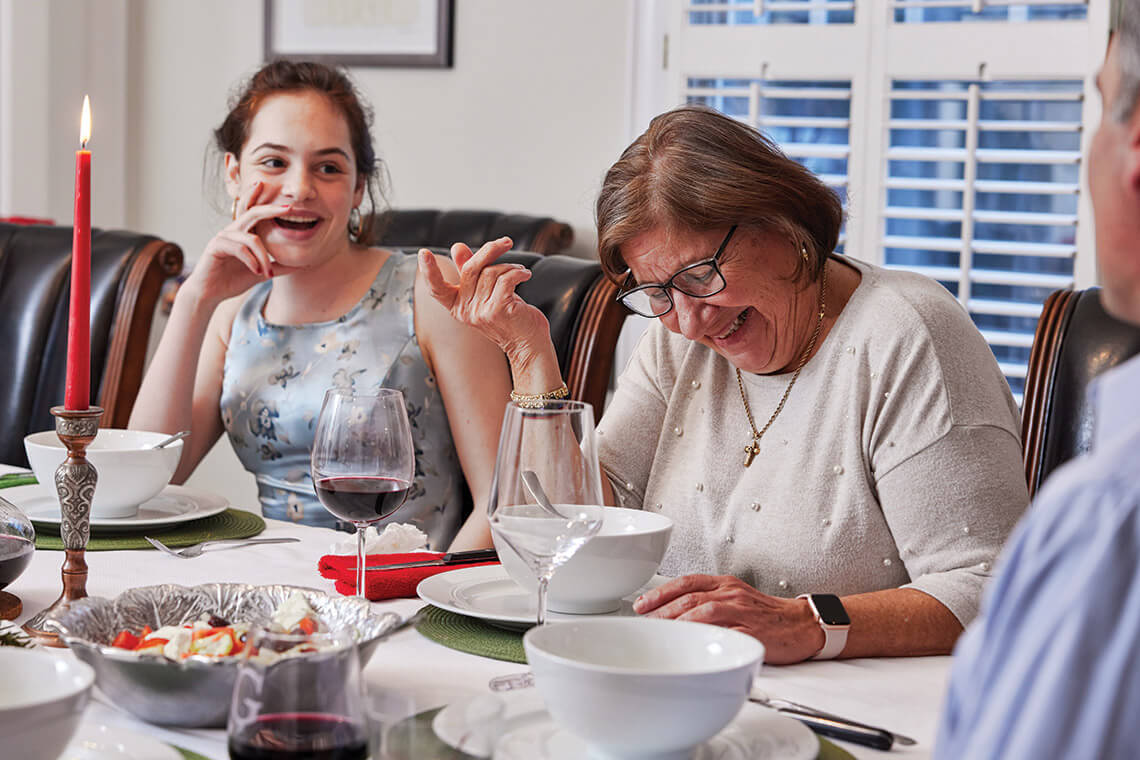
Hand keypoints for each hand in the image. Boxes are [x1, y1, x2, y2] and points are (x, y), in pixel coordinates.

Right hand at [182, 181, 302, 305]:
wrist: (210, 294)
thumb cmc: (232, 280)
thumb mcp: (261, 272)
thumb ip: (279, 267)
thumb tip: (303, 265)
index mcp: (243, 234)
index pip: (256, 213)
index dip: (269, 205)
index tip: (288, 203)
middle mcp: (233, 231)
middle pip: (253, 212)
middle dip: (271, 209)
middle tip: (289, 209)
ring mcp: (223, 237)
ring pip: (252, 239)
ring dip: (264, 257)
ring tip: (267, 274)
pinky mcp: (216, 246)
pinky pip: (239, 248)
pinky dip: (251, 260)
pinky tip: (257, 272)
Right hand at [418, 237, 552, 363]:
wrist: (527, 344)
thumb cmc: (509, 317)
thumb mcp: (486, 293)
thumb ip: (469, 271)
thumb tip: (457, 247)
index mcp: (457, 306)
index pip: (437, 289)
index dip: (429, 271)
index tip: (423, 252)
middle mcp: (465, 311)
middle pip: (471, 269)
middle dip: (490, 250)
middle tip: (506, 242)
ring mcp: (480, 312)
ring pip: (491, 272)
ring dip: (510, 266)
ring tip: (520, 271)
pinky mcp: (497, 310)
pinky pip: (506, 279)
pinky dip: (518, 272)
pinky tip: (525, 275)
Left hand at [632, 574, 824, 663]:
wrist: (803, 624)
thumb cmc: (767, 614)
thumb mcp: (735, 597)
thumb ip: (708, 600)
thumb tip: (672, 612)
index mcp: (725, 584)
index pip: (686, 582)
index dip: (661, 592)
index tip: (641, 604)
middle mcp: (731, 594)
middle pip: (689, 598)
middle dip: (662, 610)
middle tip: (644, 622)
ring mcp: (742, 612)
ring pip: (703, 612)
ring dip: (678, 622)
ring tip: (660, 633)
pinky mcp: (752, 632)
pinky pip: (726, 634)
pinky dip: (706, 638)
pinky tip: (691, 645)